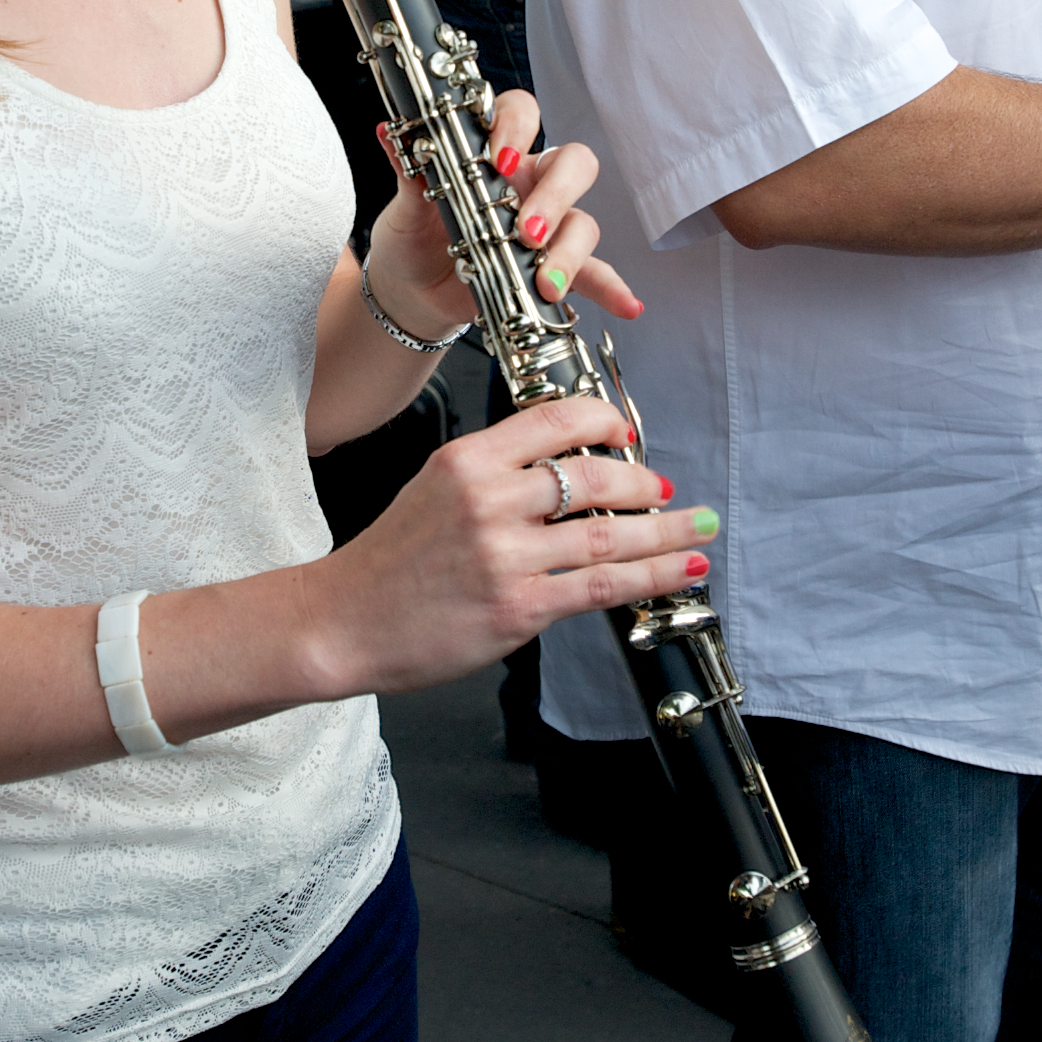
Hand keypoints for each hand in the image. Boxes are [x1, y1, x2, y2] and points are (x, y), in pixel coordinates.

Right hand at [311, 398, 717, 695]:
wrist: (343, 621)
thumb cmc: (388, 563)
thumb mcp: (433, 489)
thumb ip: (495, 473)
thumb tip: (565, 472)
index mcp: (468, 461)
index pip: (554, 420)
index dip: (604, 421)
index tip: (627, 432)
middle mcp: (489, 499)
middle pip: (593, 475)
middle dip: (645, 482)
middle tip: (668, 488)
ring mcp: (505, 554)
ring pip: (609, 531)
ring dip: (666, 530)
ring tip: (699, 528)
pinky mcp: (518, 605)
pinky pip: (601, 584)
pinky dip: (652, 575)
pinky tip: (681, 571)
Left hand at [361, 88, 644, 342]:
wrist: (411, 291)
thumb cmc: (413, 237)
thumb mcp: (404, 208)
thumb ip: (408, 173)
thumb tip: (390, 135)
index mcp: (494, 156)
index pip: (521, 116)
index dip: (517, 128)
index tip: (498, 157)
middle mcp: (529, 185)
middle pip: (571, 164)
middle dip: (556, 193)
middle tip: (527, 227)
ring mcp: (547, 229)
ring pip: (582, 222)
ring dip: (569, 251)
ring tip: (544, 282)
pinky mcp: (552, 271)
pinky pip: (594, 276)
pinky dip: (612, 289)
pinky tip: (626, 304)